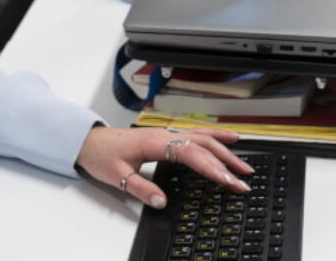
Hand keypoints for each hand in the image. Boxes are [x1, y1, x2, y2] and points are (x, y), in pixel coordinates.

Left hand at [75, 127, 253, 208]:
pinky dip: (217, 136)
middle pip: (204, 145)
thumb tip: (162, 201)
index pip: (191, 153)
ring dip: (226, 151)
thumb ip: (140, 188)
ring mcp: (169, 133)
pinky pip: (198, 134)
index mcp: (156, 142)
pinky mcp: (169, 136)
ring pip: (204, 138)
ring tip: (244, 166)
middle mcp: (166, 134)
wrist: (91, 141)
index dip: (211, 167)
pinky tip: (231, 139)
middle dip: (226, 162)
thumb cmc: (103, 155)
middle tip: (244, 180)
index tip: (227, 181)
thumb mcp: (117, 175)